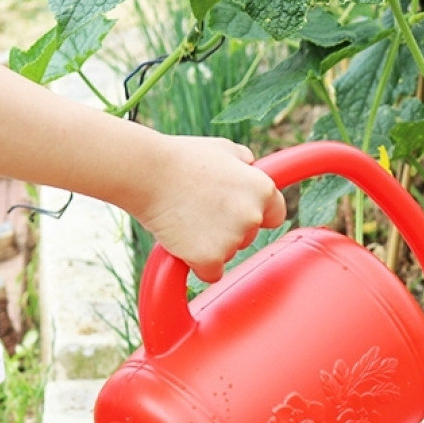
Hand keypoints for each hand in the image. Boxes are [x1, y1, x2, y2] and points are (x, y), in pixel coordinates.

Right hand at [135, 135, 286, 282]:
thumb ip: (245, 162)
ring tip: (186, 217)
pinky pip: (211, 273)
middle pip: (249, 236)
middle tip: (200, 209)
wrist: (147, 173)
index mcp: (261, 188)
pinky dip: (197, 263)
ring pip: (228, 254)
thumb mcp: (222, 149)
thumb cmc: (181, 159)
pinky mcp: (210, 259)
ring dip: (211, 244)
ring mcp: (233, 239)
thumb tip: (252, 166)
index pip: (276, 214)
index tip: (241, 214)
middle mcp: (252, 215)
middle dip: (228, 229)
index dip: (258, 215)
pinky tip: (183, 241)